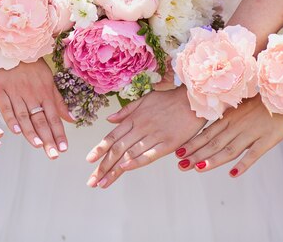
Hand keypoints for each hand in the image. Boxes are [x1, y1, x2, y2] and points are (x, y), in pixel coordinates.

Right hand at [0, 59, 71, 158]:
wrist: (12, 47)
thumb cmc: (32, 65)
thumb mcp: (49, 80)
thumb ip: (59, 101)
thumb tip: (72, 119)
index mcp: (44, 91)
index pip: (53, 117)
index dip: (58, 133)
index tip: (63, 148)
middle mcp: (31, 93)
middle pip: (40, 119)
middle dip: (48, 138)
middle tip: (53, 155)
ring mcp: (14, 92)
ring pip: (24, 116)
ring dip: (31, 132)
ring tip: (39, 145)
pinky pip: (5, 107)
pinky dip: (10, 119)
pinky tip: (16, 131)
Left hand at [86, 86, 206, 188]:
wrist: (193, 99)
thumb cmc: (170, 99)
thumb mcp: (145, 99)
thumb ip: (126, 110)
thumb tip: (109, 120)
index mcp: (134, 119)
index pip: (113, 136)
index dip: (100, 149)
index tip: (89, 160)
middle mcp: (141, 128)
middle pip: (118, 149)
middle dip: (103, 166)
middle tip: (92, 181)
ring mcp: (154, 136)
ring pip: (130, 154)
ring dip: (115, 170)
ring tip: (103, 183)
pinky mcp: (168, 143)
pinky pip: (150, 154)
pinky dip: (136, 161)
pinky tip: (125, 168)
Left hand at [176, 95, 282, 176]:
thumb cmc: (262, 101)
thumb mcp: (239, 107)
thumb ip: (226, 118)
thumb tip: (210, 129)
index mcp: (229, 118)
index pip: (206, 134)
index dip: (192, 144)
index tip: (178, 153)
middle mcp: (237, 126)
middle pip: (213, 143)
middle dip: (196, 155)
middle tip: (180, 166)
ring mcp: (252, 133)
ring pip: (229, 149)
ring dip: (213, 160)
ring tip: (198, 169)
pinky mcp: (268, 139)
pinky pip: (254, 153)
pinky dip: (244, 164)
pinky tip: (233, 174)